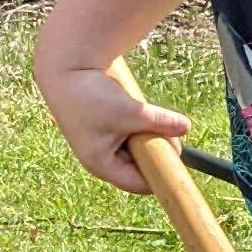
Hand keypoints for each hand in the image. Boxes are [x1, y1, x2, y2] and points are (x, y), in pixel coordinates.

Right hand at [39, 60, 184, 194]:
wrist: (65, 67)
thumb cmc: (92, 94)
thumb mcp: (132, 111)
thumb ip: (160, 121)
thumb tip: (186, 128)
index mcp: (101, 164)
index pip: (138, 184)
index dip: (160, 175)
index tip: (176, 159)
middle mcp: (99, 160)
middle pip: (138, 168)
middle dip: (154, 153)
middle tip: (168, 135)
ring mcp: (99, 145)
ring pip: (134, 151)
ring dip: (145, 138)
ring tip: (148, 120)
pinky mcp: (101, 130)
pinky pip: (127, 136)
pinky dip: (137, 127)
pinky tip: (138, 113)